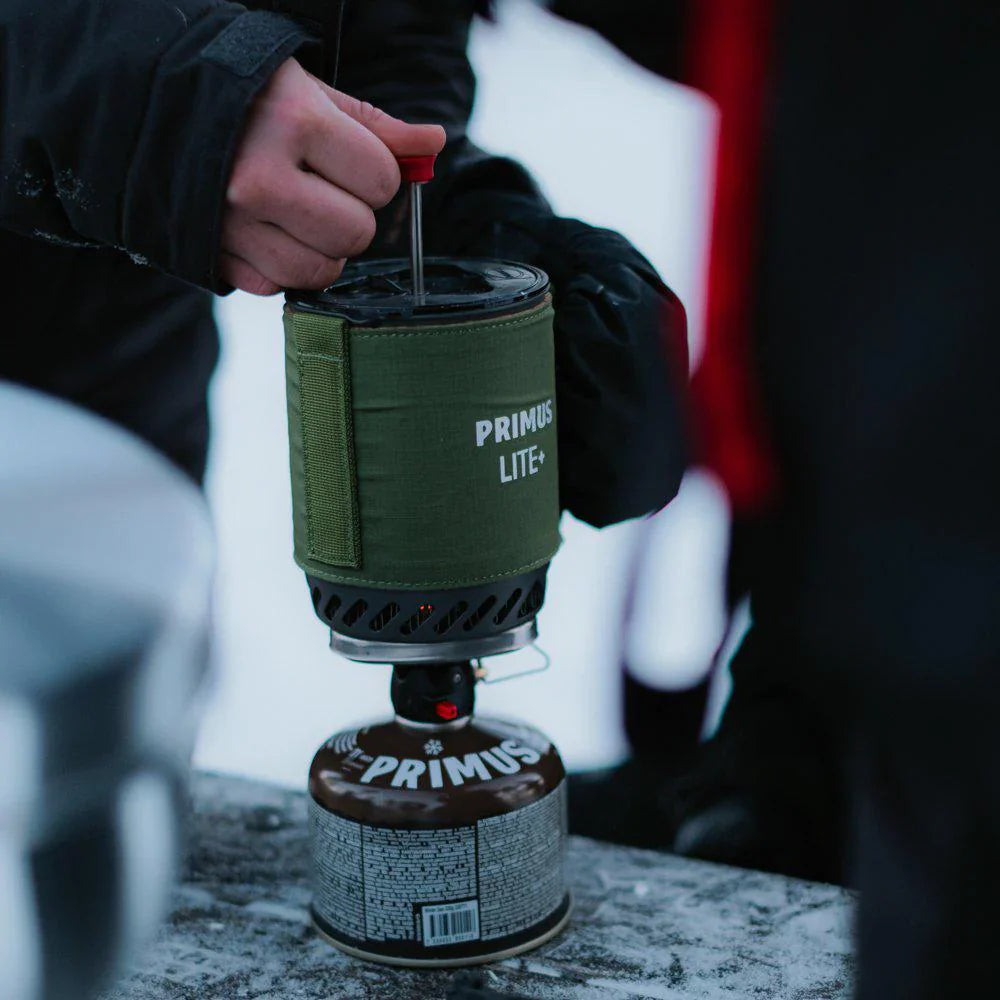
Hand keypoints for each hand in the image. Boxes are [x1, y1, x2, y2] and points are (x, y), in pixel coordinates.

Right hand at [220, 58, 444, 294]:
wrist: (153, 107)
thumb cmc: (249, 98)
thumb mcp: (312, 93)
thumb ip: (377, 126)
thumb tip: (434, 143)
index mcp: (293, 122)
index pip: (380, 182)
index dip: (373, 174)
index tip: (344, 159)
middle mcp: (259, 176)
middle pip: (355, 234)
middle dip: (350, 215)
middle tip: (320, 189)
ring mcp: (231, 222)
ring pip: (321, 271)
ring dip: (322, 249)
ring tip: (296, 213)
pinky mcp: (213, 255)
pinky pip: (278, 286)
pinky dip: (281, 266)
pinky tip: (265, 231)